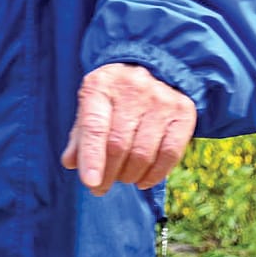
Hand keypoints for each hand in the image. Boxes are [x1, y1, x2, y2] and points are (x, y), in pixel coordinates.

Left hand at [59, 62, 196, 195]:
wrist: (153, 68)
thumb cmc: (113, 95)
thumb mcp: (91, 105)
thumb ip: (80, 134)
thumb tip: (71, 163)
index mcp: (100, 85)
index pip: (95, 127)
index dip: (92, 157)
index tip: (90, 183)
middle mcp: (132, 89)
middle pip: (119, 144)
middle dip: (108, 174)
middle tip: (100, 188)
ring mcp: (161, 99)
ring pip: (144, 153)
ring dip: (129, 176)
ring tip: (121, 178)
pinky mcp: (184, 112)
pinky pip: (170, 154)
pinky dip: (155, 175)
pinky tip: (142, 180)